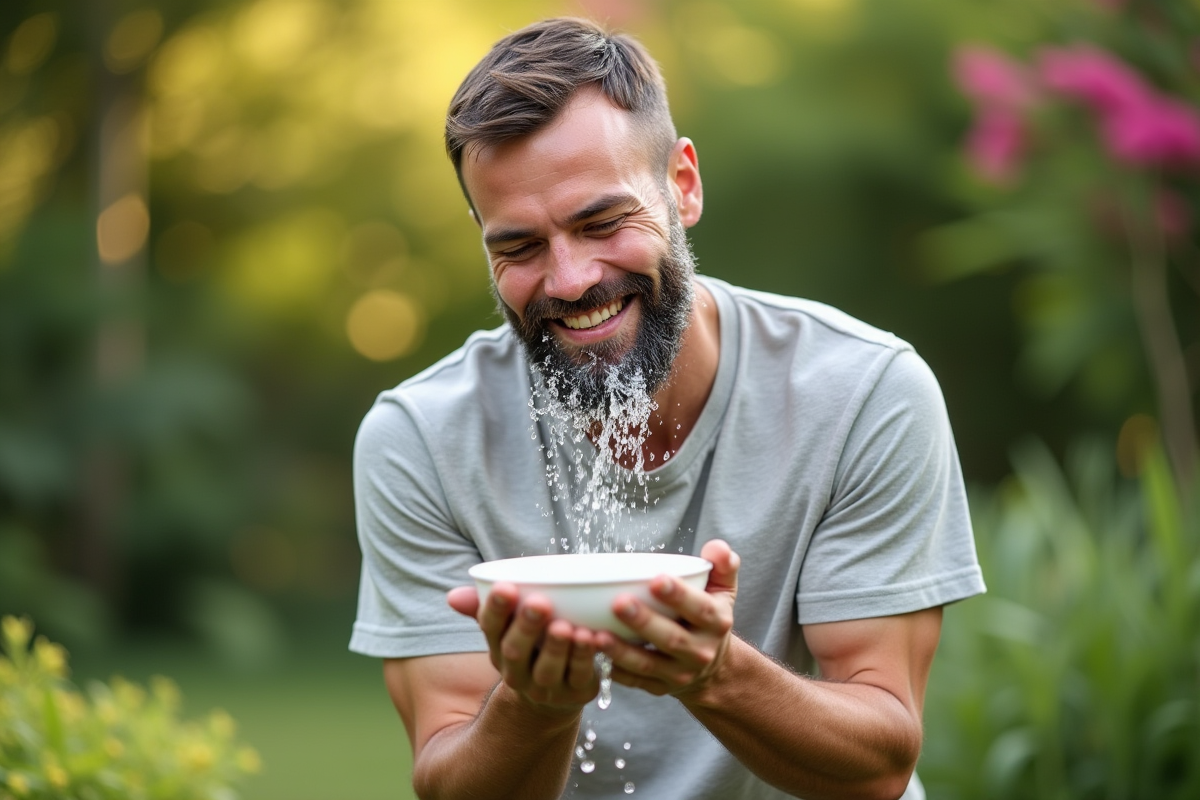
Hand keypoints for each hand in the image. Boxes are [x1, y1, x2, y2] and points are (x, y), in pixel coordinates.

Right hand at [447, 584, 599, 710]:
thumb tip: (452, 596)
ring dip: (556, 647)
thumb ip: (487, 607)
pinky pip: (578, 675)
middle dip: (526, 626)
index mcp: (498, 650)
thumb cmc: (531, 646)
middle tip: (539, 602)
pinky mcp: (575, 692)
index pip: (491, 630)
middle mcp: (517, 673)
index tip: (506, 587)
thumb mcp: (509, 628)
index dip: (497, 610)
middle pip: (516, 651)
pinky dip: (584, 657)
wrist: (554, 694)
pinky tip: (591, 637)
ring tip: (565, 625)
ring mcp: (546, 686)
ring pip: (547, 668)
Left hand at [595, 539, 739, 697]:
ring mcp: (679, 673)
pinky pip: (634, 681)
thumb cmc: (708, 616)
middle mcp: (700, 651)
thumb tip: (719, 547)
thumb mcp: (723, 591)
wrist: (713, 667)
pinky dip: (614, 669)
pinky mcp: (660, 688)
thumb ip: (723, 566)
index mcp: (716, 623)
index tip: (655, 579)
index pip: (700, 609)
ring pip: (648, 664)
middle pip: (671, 638)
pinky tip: (593, 653)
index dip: (679, 595)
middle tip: (618, 602)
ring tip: (596, 634)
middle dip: (643, 621)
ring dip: (621, 650)